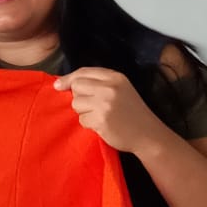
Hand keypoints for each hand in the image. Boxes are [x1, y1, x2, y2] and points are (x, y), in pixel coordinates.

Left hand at [53, 67, 168, 154]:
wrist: (148, 134)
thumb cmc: (130, 111)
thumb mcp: (119, 89)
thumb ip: (96, 83)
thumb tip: (59, 84)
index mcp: (115, 77)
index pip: (83, 72)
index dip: (69, 78)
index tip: (58, 85)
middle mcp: (110, 87)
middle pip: (76, 87)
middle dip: (79, 97)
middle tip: (93, 106)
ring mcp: (105, 104)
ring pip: (76, 104)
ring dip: (84, 112)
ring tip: (100, 115)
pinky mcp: (101, 120)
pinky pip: (82, 120)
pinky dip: (89, 124)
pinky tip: (102, 125)